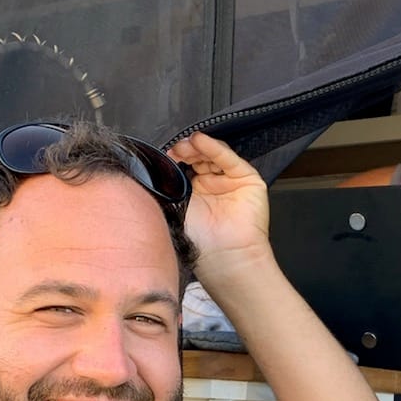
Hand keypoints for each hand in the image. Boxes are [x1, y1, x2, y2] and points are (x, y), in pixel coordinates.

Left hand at [166, 132, 269, 268]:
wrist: (225, 258)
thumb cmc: (201, 243)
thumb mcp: (175, 209)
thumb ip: (167, 188)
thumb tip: (152, 170)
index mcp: (195, 192)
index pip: (185, 165)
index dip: (175, 157)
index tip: (163, 155)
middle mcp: (213, 185)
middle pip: (199, 156)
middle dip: (185, 151)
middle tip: (174, 150)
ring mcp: (230, 181)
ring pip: (213, 154)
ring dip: (197, 147)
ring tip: (184, 146)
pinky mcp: (248, 179)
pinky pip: (229, 159)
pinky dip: (214, 148)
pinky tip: (200, 141)